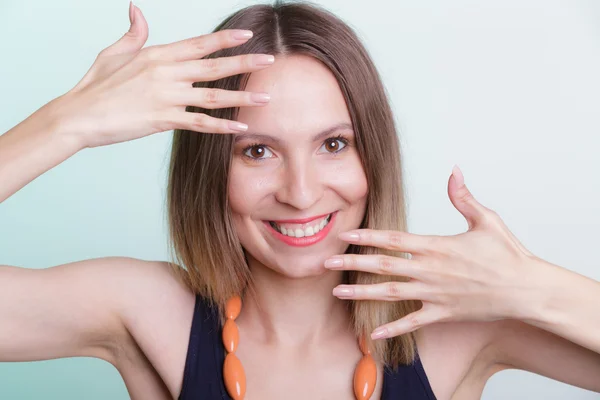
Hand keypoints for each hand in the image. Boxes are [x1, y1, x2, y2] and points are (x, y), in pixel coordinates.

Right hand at [53, 3, 273, 148]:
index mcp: (157, 54)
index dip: (225, 39)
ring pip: (213, 96)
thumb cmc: (96, 84)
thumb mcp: (114, 52)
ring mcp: (166, 96)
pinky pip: (199, 123)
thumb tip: (136, 9)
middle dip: (245, 63)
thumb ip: (133, 33)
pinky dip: (221, 126)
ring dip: (242, 97)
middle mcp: (166, 73)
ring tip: (265, 97)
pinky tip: (240, 127)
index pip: (199, 44)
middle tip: (270, 60)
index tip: (248, 35)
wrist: (79, 115)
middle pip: (213, 66)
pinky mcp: (163, 120)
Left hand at [325, 165, 541, 339]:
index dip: (367, 236)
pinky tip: (371, 333)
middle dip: (352, 263)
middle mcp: (430, 270)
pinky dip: (392, 328)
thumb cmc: (507, 254)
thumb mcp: (486, 220)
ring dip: (362, 293)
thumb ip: (463, 197)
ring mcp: (434, 293)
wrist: (526, 289)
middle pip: (383, 265)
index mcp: (436, 246)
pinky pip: (413, 322)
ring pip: (390, 293)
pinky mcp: (443, 312)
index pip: (393, 239)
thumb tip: (454, 171)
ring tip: (337, 292)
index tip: (345, 234)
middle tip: (327, 261)